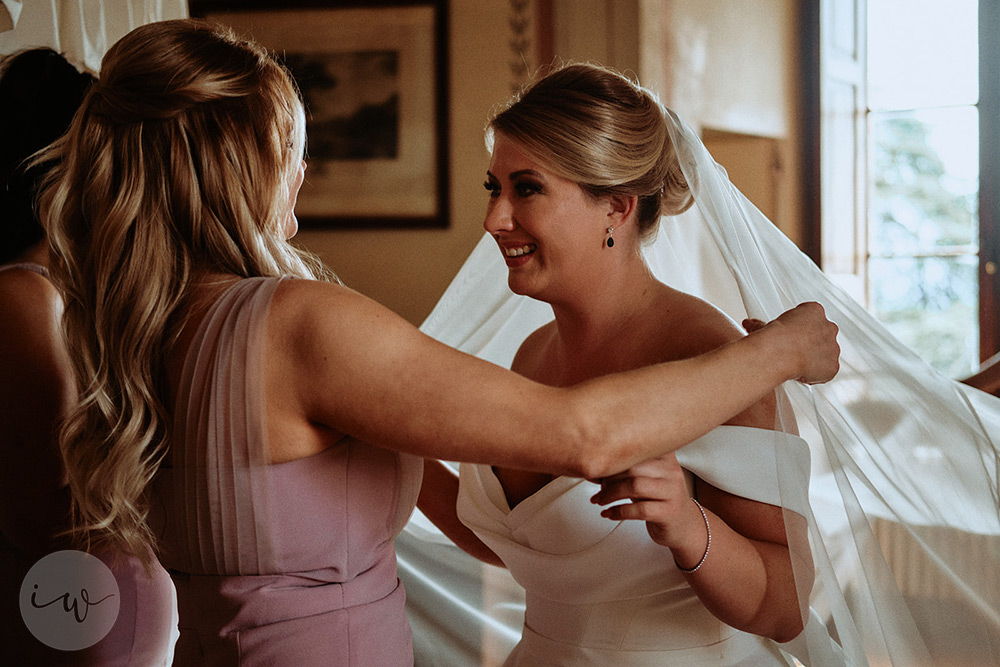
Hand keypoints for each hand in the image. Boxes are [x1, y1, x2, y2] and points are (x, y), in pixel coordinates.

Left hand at [590, 453, 704, 550]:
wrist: (683, 525)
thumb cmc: (658, 497)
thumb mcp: (648, 476)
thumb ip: (628, 466)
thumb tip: (593, 463)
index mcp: (665, 456)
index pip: (636, 448)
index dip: (612, 456)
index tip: (596, 465)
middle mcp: (671, 471)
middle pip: (632, 467)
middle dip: (608, 477)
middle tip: (597, 485)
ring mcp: (672, 492)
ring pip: (635, 486)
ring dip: (610, 494)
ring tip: (600, 500)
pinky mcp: (669, 513)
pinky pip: (639, 510)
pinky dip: (618, 512)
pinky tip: (608, 514)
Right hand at [757, 302, 839, 384]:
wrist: (780, 353)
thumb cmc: (773, 336)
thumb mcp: (766, 324)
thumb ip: (764, 325)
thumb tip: (750, 325)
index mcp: (815, 310)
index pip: (812, 319)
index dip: (800, 329)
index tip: (791, 336)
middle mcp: (829, 327)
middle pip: (823, 335)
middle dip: (811, 343)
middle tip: (793, 351)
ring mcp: (833, 348)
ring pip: (826, 354)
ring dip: (814, 358)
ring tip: (796, 364)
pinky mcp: (832, 366)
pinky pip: (826, 371)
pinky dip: (816, 374)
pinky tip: (802, 374)